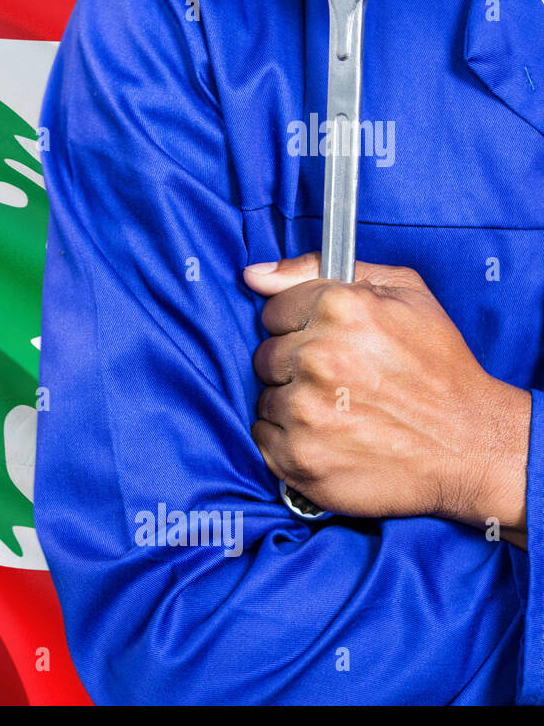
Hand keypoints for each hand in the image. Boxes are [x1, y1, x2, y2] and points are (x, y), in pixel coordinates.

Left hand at [243, 253, 529, 545]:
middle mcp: (318, 357)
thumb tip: (255, 274)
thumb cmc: (439, 367)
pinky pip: (262, 436)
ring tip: (340, 410)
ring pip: (265, 397)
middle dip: (296, 365)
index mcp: (340, 308)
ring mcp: (304, 411)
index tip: (329, 343)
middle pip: (266, 356)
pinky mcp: (298, 456)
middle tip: (340, 381)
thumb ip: (320, 269)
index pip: (274, 311)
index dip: (301, 326)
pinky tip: (328, 436)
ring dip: (293, 403)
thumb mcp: (402, 291)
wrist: (470, 446)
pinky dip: (288, 438)